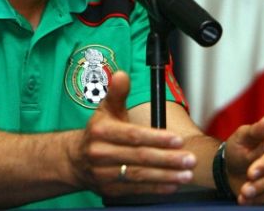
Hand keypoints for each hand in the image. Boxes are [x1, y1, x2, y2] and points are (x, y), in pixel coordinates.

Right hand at [70, 71, 196, 195]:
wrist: (74, 160)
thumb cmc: (97, 132)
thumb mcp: (105, 109)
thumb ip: (117, 93)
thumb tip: (122, 75)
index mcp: (101, 132)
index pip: (133, 135)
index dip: (156, 138)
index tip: (177, 139)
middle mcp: (101, 154)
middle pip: (139, 157)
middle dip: (167, 159)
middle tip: (189, 159)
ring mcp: (104, 174)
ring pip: (139, 175)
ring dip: (166, 176)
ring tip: (186, 174)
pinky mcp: (110, 189)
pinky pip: (136, 189)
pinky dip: (155, 188)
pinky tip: (171, 185)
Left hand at [224, 116, 263, 204]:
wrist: (233, 170)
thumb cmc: (239, 149)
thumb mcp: (243, 137)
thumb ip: (256, 130)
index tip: (250, 173)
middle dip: (262, 184)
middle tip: (244, 190)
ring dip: (260, 195)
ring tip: (243, 196)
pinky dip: (261, 202)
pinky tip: (247, 201)